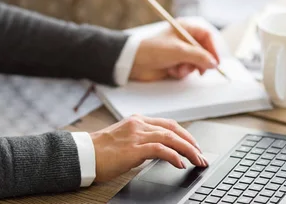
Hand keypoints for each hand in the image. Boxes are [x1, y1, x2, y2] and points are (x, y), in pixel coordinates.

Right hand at [90, 115, 207, 182]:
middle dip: (191, 143)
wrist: (84, 154)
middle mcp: (138, 124)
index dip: (184, 134)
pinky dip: (174, 156)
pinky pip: (160, 149)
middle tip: (201, 155)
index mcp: (136, 121)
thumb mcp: (123, 141)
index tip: (194, 146)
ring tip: (197, 161)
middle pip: (173, 130)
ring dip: (188, 150)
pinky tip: (180, 164)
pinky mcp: (134, 148)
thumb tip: (159, 152)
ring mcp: (136, 135)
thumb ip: (140, 141)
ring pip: (171, 138)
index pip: (167, 124)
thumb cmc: (100, 151)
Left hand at [129, 20, 220, 81]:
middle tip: (199, 71)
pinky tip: (171, 71)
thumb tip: (214, 63)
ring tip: (177, 69)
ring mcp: (180, 52)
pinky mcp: (175, 63)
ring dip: (188, 69)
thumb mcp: (179, 51)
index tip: (215, 62)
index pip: (207, 36)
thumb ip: (199, 56)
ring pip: (196, 63)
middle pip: (204, 51)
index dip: (213, 49)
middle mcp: (184, 39)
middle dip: (199, 62)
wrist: (134, 62)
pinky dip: (181, 72)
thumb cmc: (153, 50)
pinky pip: (187, 70)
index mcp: (185, 28)